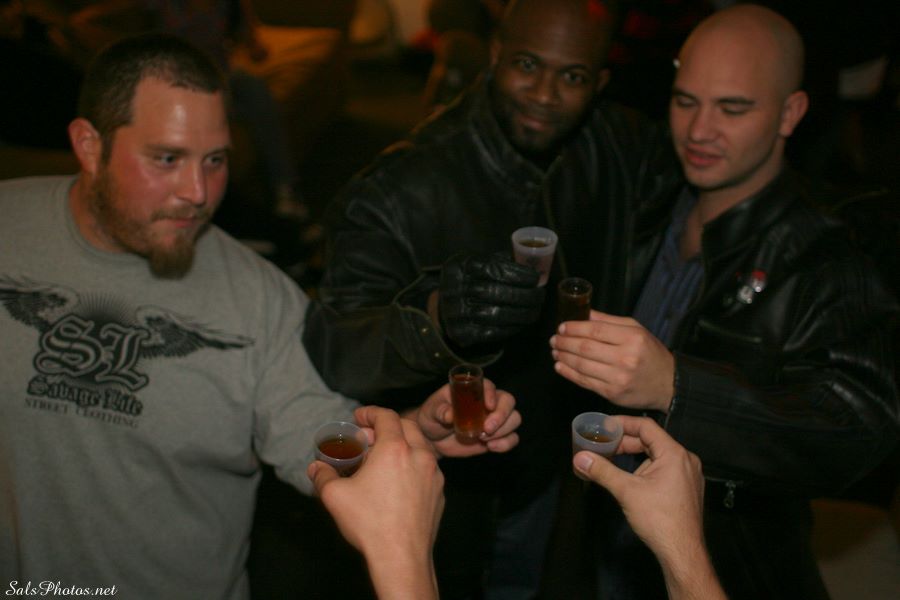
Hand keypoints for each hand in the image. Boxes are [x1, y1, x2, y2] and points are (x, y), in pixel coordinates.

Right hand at [308, 406, 442, 598]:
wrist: (401, 557)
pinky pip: (426, 469)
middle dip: (386, 427)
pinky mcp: (439, 492)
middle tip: (367, 439)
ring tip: (380, 461)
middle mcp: (419, 456)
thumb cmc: (370, 524)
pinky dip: (412, 465)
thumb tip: (315, 468)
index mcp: (395, 449)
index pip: (386, 416)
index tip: (359, 418)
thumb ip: (323, 476)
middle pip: (407, 426)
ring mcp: (433, 475)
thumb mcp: (335, 497)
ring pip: (419, 447)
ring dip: (401, 446)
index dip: (370, 413)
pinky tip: (396, 482)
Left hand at [411, 379, 520, 456]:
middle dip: (502, 416)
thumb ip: (440, 410)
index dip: (492, 395)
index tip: (488, 407)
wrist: (432, 439)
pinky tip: (491, 447)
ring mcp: (494, 419)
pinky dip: (506, 443)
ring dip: (504, 430)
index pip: (489, 386)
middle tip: (487, 429)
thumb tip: (450, 415)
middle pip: (508, 401)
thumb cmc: (432, 417)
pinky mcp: (496, 436)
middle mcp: (488, 401)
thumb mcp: (431, 411)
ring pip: (514, 419)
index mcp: (473, 389)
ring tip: (484, 440)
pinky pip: (512, 438)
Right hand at [438, 252, 543, 346]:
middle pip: (495, 292)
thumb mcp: (477, 262)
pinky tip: (522, 322)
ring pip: (495, 314)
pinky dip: (511, 328)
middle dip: (524, 295)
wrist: (446, 306)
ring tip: (536, 309)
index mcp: (459, 266)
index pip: (493, 269)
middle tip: (540, 295)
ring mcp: (454, 312)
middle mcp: (453, 288)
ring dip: (522, 313)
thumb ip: (499, 261)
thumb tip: (532, 266)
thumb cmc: (470, 280)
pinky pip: (491, 332)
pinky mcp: (460, 332)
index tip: (535, 278)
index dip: (518, 274)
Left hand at [550, 311, 674, 411]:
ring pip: (582, 365)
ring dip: (564, 357)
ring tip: (555, 350)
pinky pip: (585, 382)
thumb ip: (610, 321)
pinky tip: (560, 366)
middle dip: (565, 342)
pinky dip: (568, 373)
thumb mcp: (637, 330)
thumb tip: (585, 313)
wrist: (669, 385)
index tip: (562, 326)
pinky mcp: (612, 393)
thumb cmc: (651, 354)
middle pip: (586, 348)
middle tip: (554, 339)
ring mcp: (618, 378)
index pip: (595, 330)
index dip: (574, 328)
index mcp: (632, 338)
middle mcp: (625, 358)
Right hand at [573, 416, 703, 556]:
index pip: (646, 427)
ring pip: (658, 456)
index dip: (623, 423)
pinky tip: (631, 479)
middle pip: (652, 441)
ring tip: (613, 462)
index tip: (604, 426)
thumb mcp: (626, 491)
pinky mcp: (687, 489)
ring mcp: (689, 475)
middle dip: (626, 443)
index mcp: (674, 454)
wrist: (682, 552)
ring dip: (635, 457)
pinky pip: (665, 469)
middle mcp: (686, 460)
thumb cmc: (659, 519)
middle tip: (604, 446)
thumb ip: (602, 471)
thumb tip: (580, 458)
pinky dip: (646, 468)